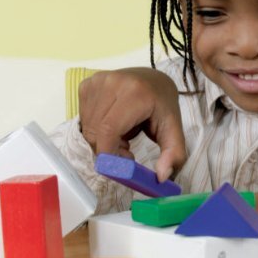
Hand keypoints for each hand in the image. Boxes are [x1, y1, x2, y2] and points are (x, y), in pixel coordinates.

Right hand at [79, 67, 186, 181]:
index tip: (122, 166)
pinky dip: (95, 130)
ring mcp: (97, 81)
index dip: (110, 154)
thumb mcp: (174, 131)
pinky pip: (83, 119)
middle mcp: (112, 82)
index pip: (109, 129)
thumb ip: (173, 155)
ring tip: (122, 135)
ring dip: (102, 141)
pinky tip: (112, 124)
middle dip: (109, 150)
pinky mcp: (86, 85)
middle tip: (127, 151)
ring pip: (88, 128)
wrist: (153, 80)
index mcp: (135, 92)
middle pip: (96, 132)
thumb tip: (161, 177)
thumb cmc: (162, 105)